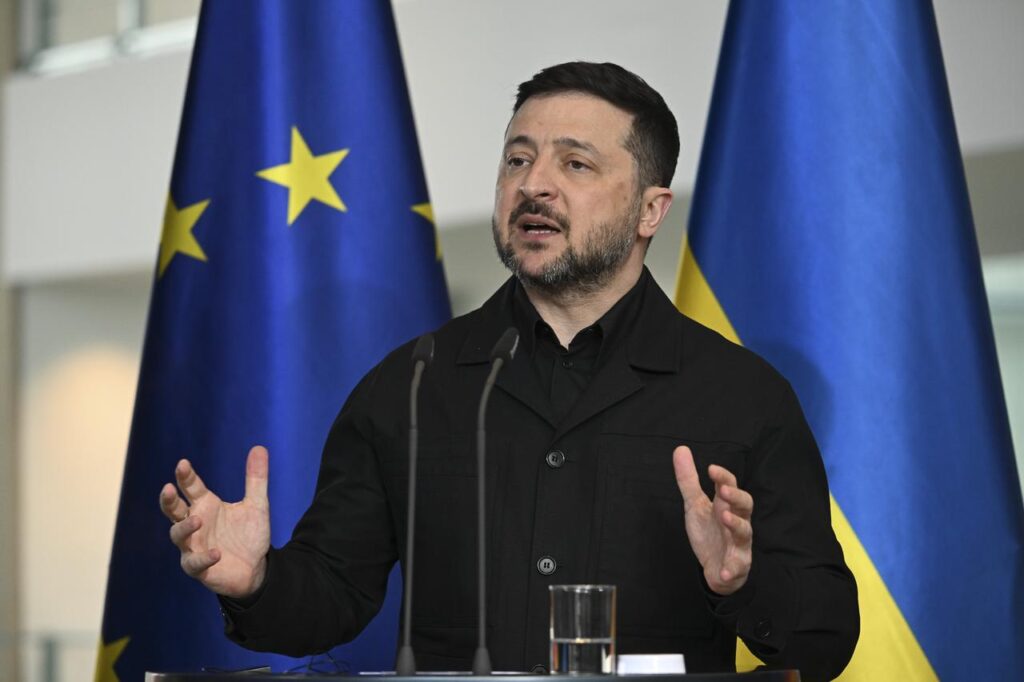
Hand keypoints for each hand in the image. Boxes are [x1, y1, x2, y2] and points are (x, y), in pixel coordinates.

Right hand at [159, 445, 270, 598]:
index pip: (191, 487)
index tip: (183, 464)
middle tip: (168, 489)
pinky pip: (194, 563)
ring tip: (197, 519)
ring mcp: (193, 546)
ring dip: (185, 527)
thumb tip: (259, 447)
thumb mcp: (257, 505)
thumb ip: (256, 479)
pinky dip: (203, 558)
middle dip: (168, 500)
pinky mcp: (199, 568)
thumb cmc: (249, 535)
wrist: (256, 568)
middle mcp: (195, 523)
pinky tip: (216, 553)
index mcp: (206, 505)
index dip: (185, 476)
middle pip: (173, 510)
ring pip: (178, 535)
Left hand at [673, 445, 752, 594]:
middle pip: (746, 505)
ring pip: (745, 532)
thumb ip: (688, 480)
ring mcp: (738, 544)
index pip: (729, 486)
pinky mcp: (737, 566)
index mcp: (725, 505)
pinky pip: (737, 567)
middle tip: (724, 491)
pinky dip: (732, 569)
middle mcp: (736, 521)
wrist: (716, 568)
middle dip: (736, 497)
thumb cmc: (709, 532)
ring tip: (725, 517)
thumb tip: (680, 448)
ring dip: (736, 525)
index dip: (723, 476)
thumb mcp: (694, 505)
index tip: (710, 468)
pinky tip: (724, 571)